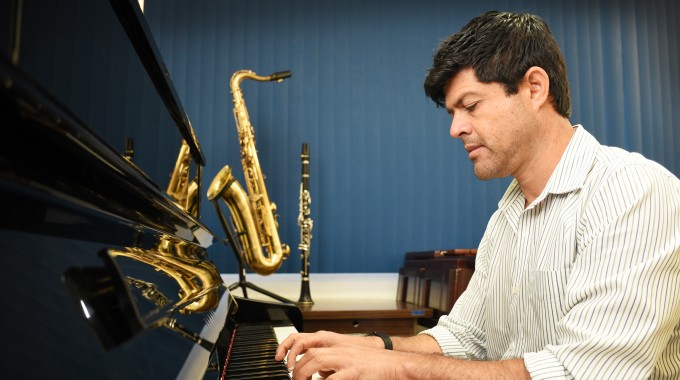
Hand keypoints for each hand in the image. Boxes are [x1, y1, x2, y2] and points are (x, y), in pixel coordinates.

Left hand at [289, 344, 407, 379]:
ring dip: (305, 374)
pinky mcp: (355, 371)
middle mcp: (341, 350)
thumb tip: (321, 375)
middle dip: (298, 369)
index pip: (311, 346)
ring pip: (318, 361)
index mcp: (339, 347)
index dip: (296, 355)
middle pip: (311, 354)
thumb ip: (333, 367)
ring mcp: (347, 360)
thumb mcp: (349, 362)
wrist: (396, 366)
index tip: (289, 368)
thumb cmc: (375, 366)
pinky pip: (334, 378)